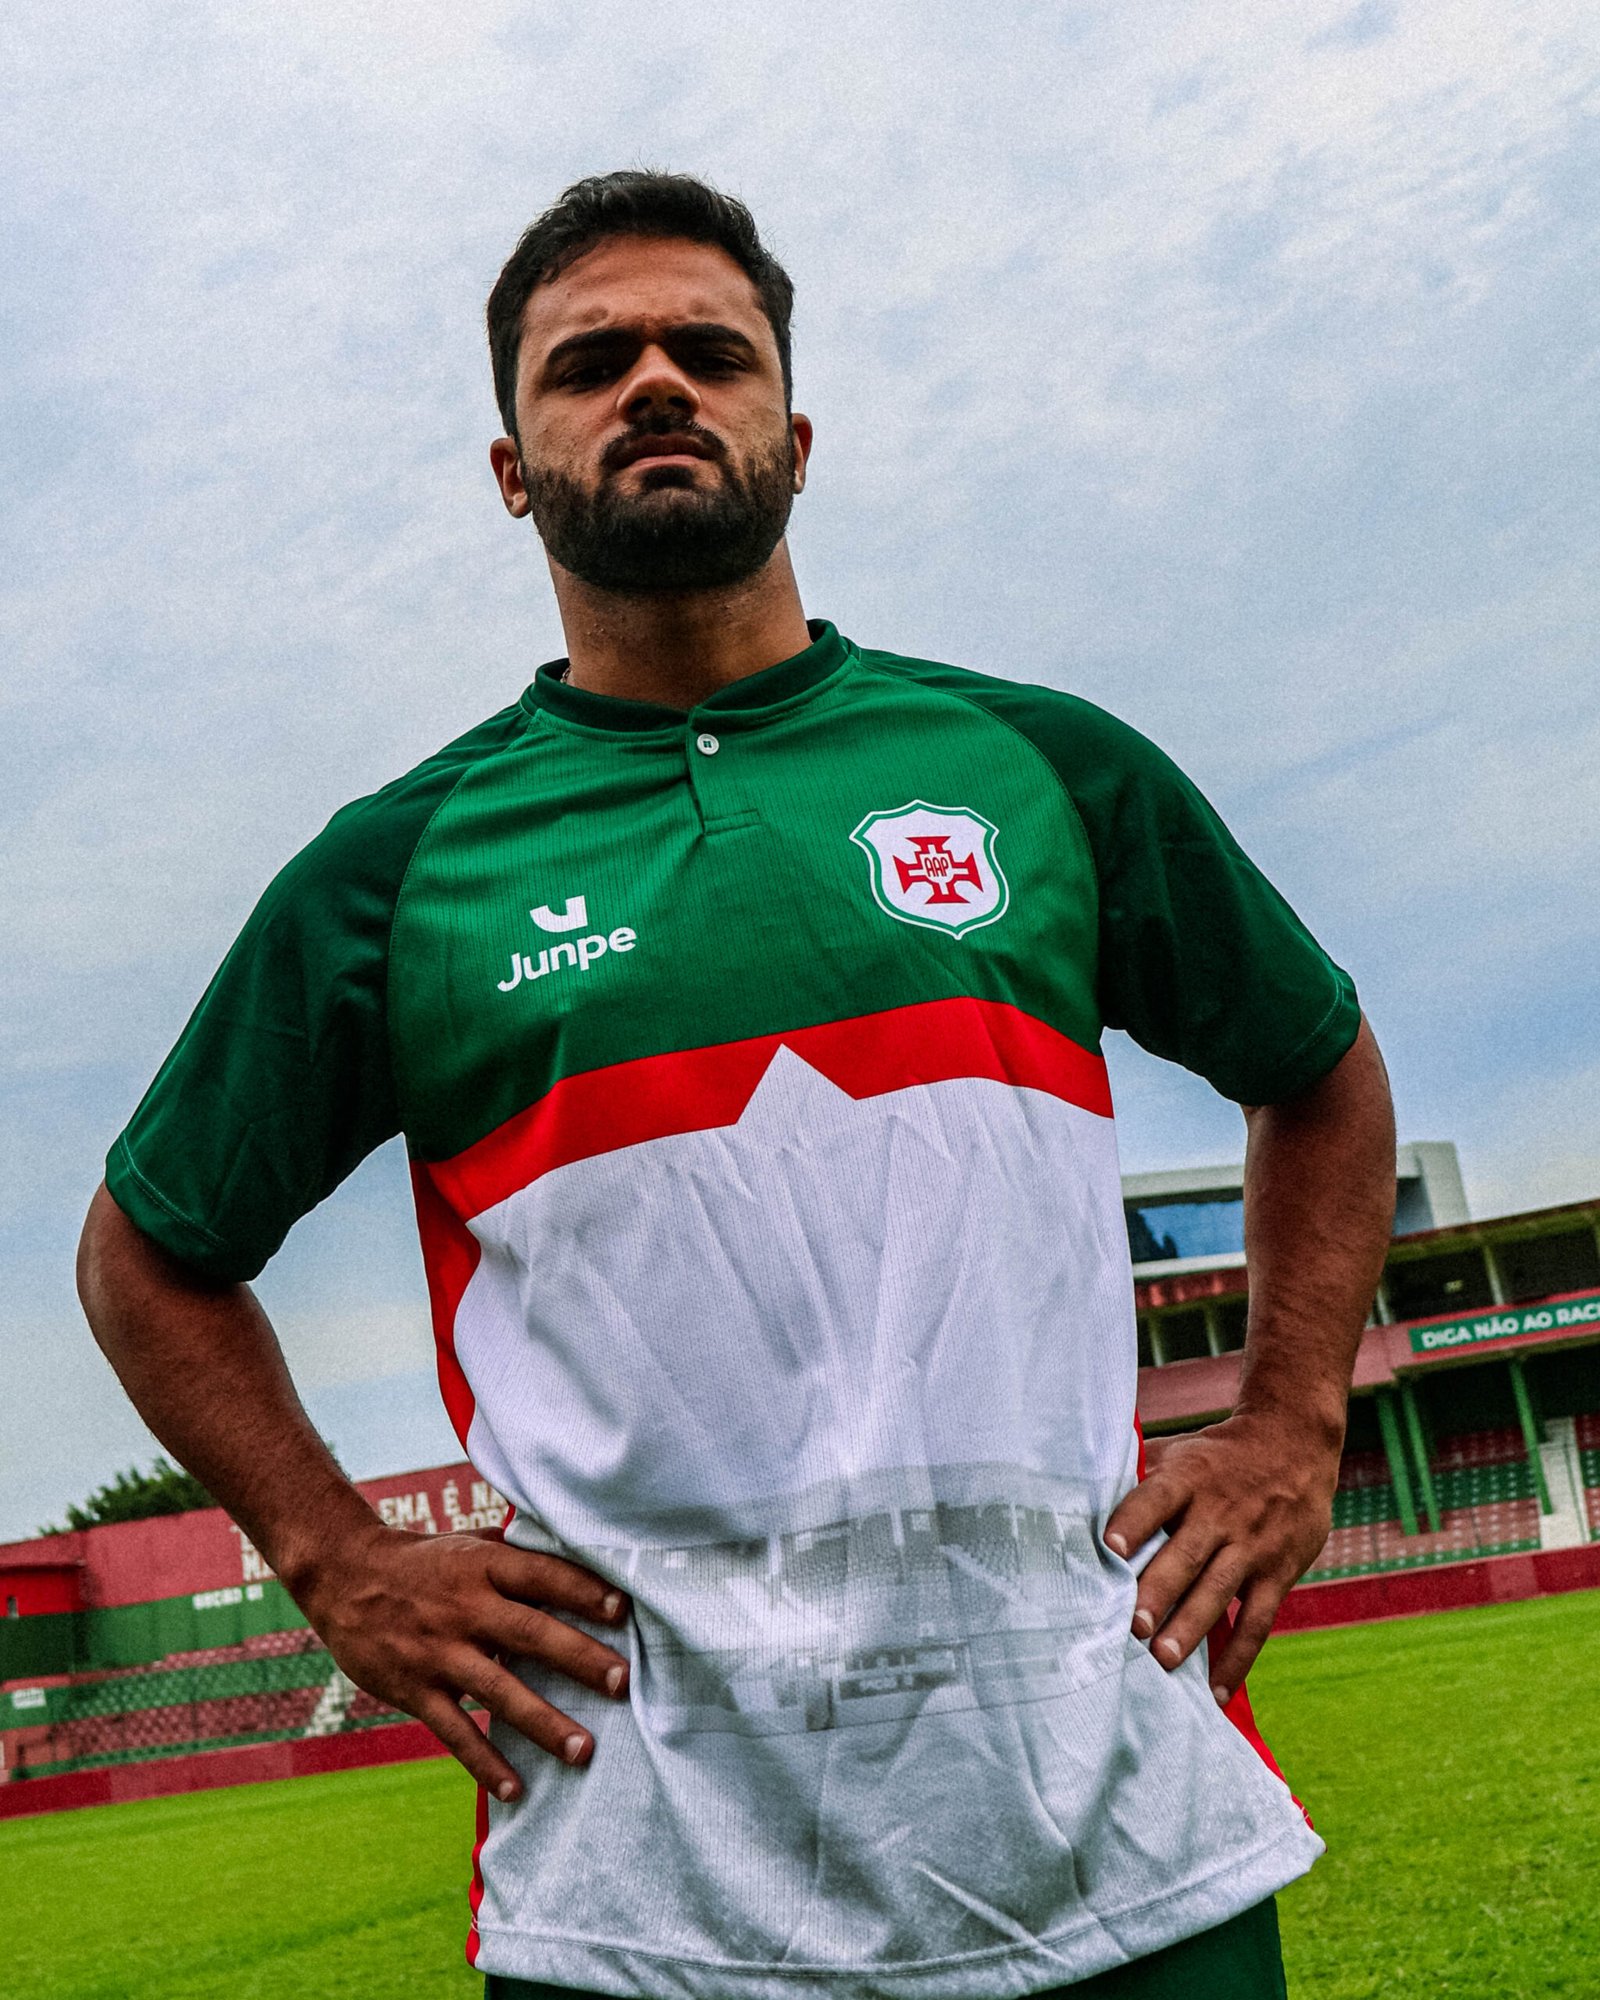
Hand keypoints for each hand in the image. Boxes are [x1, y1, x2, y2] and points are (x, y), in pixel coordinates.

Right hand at [293, 1524, 630, 1799]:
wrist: (344, 1576)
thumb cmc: (423, 1561)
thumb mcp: (469, 1544)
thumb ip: (517, 1557)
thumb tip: (578, 1558)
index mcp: (483, 1566)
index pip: (541, 1576)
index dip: (582, 1590)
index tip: (624, 1609)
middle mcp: (465, 1608)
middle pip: (529, 1634)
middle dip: (578, 1658)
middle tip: (622, 1682)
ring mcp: (439, 1653)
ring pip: (498, 1691)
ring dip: (543, 1723)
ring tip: (584, 1750)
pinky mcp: (415, 1690)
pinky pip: (455, 1732)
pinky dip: (484, 1763)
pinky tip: (515, 1790)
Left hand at [1104, 1412, 1338, 1704]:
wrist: (1294, 1444)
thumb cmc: (1218, 1456)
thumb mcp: (1182, 1452)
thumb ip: (1143, 1482)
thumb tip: (1082, 1507)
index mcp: (1189, 1477)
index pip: (1156, 1498)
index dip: (1132, 1522)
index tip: (1108, 1548)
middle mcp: (1220, 1512)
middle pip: (1185, 1554)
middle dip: (1158, 1591)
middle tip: (1132, 1627)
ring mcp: (1252, 1545)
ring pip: (1218, 1591)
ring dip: (1190, 1628)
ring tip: (1162, 1660)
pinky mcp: (1279, 1573)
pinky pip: (1258, 1622)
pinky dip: (1238, 1659)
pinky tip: (1216, 1692)